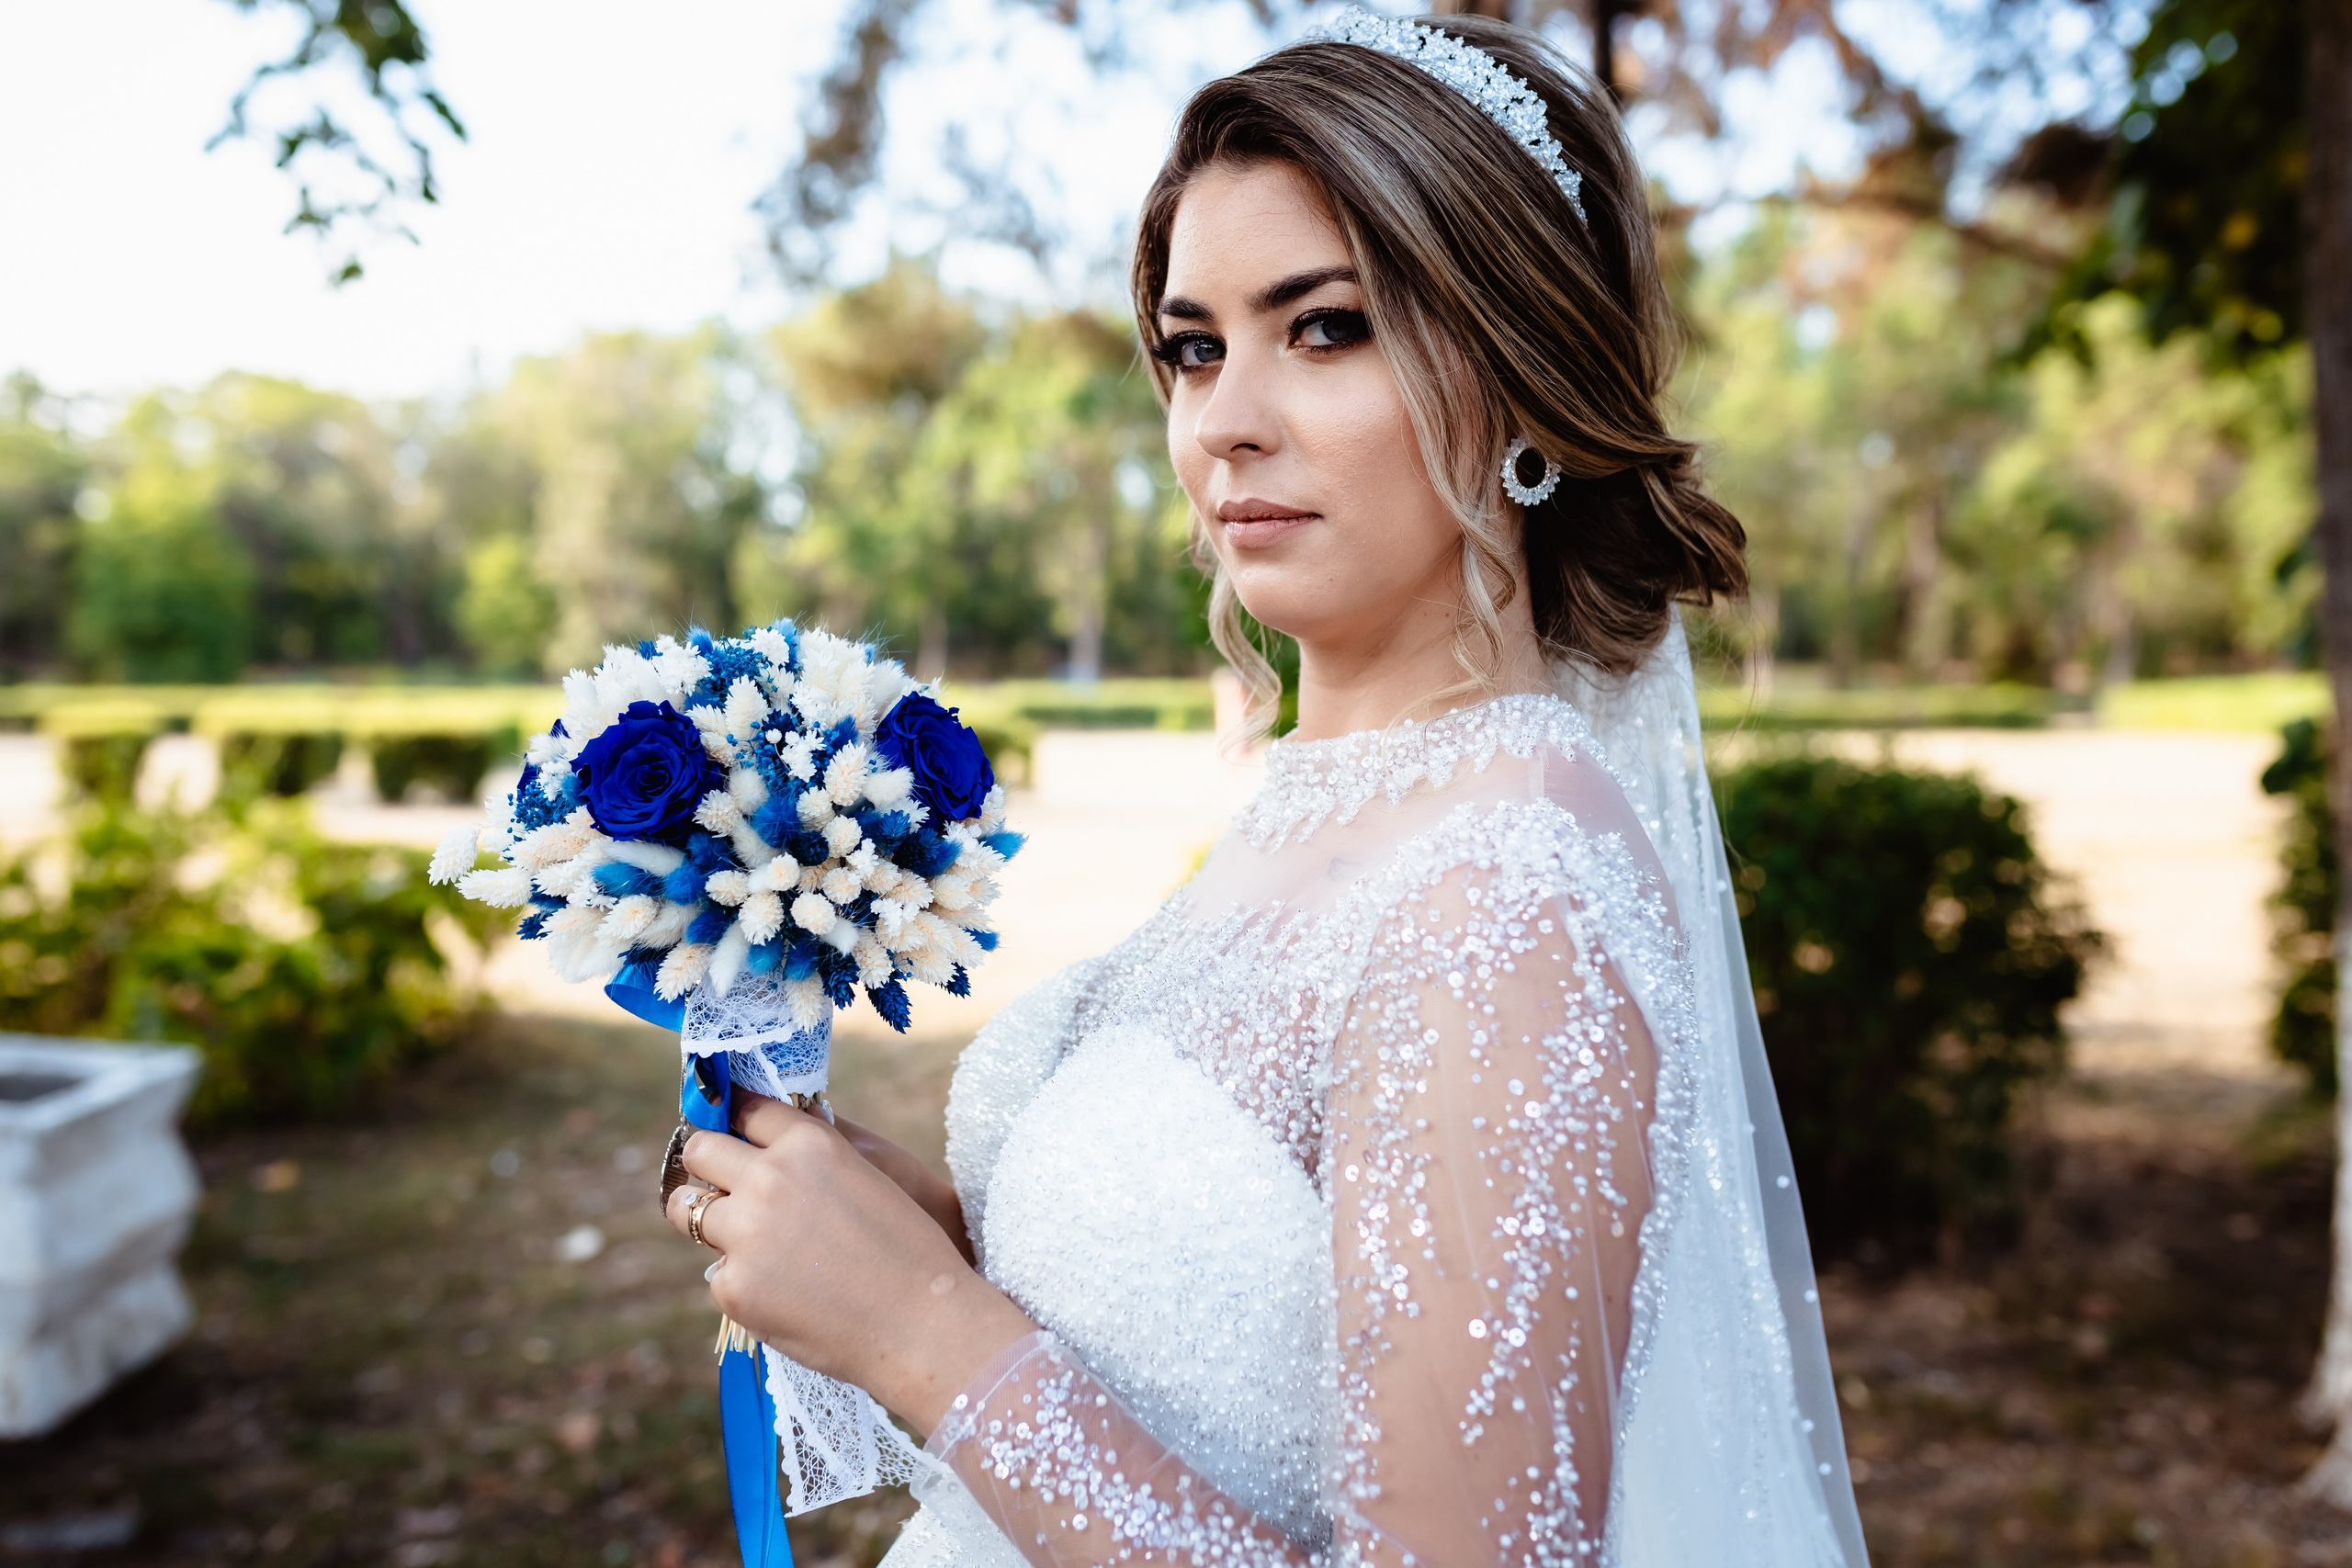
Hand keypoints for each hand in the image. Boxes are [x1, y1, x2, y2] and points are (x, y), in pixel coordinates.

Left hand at [664, 1094, 1033, 1430]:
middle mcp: (769, 1179)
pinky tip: (785, 1295)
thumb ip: (814, 1151)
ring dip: (711, 1220)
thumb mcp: (870, 1173)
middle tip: (718, 1182)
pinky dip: (743, 1281)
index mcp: (807, 1143)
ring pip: (687, 1210)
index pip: (745, 1110)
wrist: (923, 1324)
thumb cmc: (909, 1248)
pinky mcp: (733, 1287)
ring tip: (744, 1239)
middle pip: (700, 1150)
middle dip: (706, 1163)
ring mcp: (745, 1233)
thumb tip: (773, 1139)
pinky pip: (718, 1273)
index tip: (730, 1130)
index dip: (736, 1121)